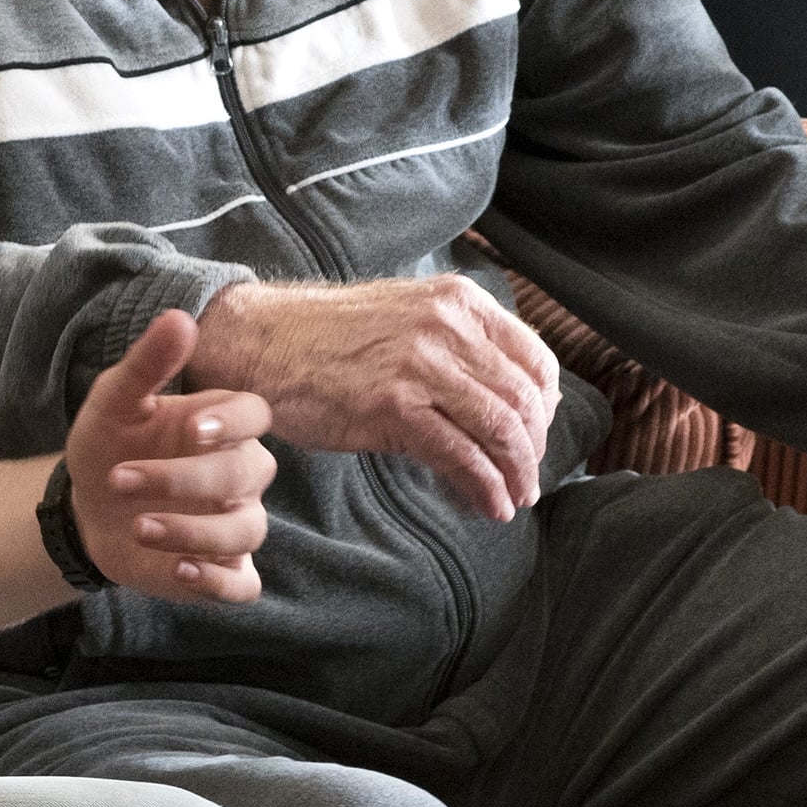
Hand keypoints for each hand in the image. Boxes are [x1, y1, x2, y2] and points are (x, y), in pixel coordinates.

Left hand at [66, 309, 276, 602]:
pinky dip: (218, 581)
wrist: (85, 510)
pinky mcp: (222, 569)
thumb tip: (181, 318)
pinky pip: (244, 584)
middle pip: (249, 471)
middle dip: (187, 479)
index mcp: (219, 425)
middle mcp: (238, 474)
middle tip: (121, 480)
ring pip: (247, 529)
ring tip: (139, 528)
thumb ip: (147, 363)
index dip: (234, 423)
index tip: (192, 431)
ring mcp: (233, 524)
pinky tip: (180, 569)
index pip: (256, 414)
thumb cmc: (109, 446)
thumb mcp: (114, 402)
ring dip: (195, 531)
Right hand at [185, 274, 559, 520]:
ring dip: (516, 474)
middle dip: (533, 450)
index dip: (545, 410)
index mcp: (458, 301)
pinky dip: (484, 487)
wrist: (261, 340)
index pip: (536, 361)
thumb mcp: (408, 317)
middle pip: (524, 400)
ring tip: (514, 499)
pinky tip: (488, 505)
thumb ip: (458, 346)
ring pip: (500, 429)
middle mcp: (447, 326)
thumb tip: (504, 399)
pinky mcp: (392, 406)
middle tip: (526, 480)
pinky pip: (460, 455)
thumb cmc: (330, 337)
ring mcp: (421, 365)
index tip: (534, 437)